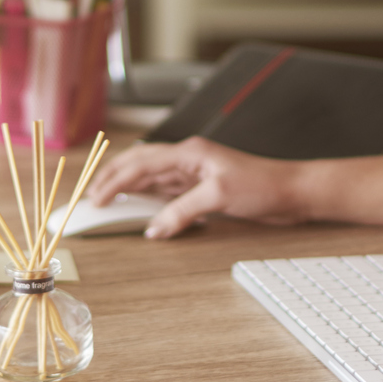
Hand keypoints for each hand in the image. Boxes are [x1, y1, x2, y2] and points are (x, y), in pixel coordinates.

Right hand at [83, 137, 307, 239]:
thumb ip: (182, 211)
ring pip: (151, 177)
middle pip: (139, 164)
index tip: (95, 199)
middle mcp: (187, 158)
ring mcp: (194, 172)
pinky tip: (139, 207)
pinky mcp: (202, 187)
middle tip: (91, 196)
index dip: (114, 182)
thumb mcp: (218, 197)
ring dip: (128, 187)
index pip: (140, 164)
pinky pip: (166, 191)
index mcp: (188, 152)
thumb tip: (153, 228)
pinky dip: (148, 199)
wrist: (291, 191)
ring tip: (107, 200)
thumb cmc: (262, 185)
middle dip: (112, 177)